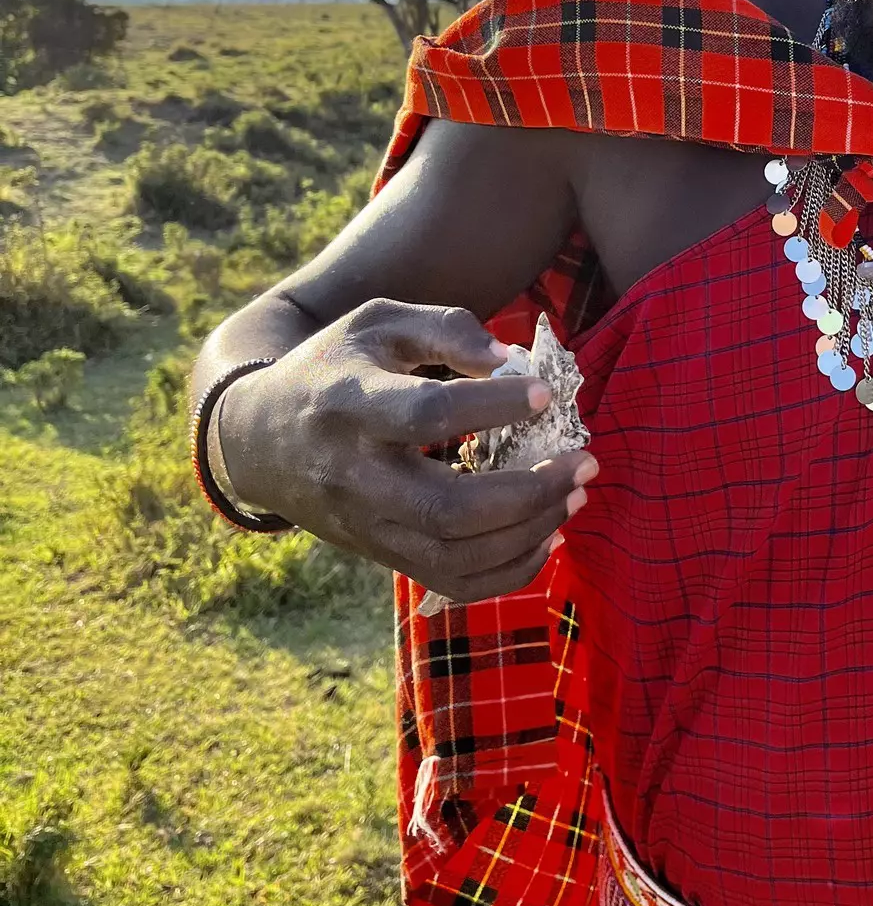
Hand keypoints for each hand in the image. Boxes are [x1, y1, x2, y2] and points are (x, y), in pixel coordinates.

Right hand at [214, 299, 597, 600]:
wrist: (256, 438)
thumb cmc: (332, 367)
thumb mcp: (377, 323)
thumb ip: (446, 329)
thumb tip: (511, 361)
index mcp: (351, 405)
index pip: (425, 415)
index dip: (493, 407)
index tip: (545, 396)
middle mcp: (355, 475)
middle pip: (447, 509)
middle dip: (530, 492)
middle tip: (584, 462)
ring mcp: (366, 525)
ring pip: (454, 557)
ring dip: (529, 533)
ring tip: (576, 494)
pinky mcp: (380, 554)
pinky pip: (451, 583)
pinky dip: (508, 573)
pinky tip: (547, 536)